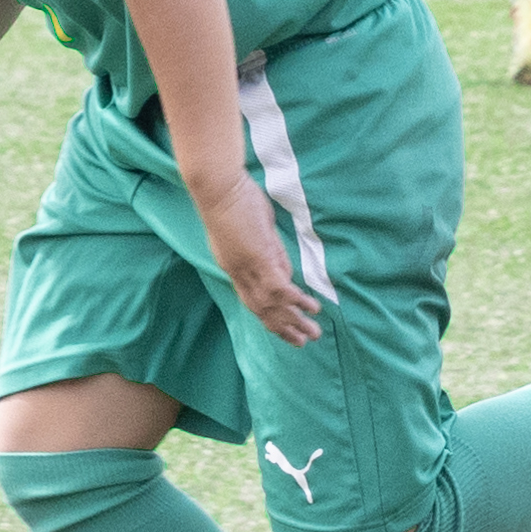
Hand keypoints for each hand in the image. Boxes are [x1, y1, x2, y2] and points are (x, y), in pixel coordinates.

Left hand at [187, 167, 324, 346]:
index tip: (283, 327)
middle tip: (301, 343)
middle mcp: (239, 273)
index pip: (252, 299)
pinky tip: (312, 309)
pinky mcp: (260, 259)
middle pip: (262, 310)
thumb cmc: (232, 199)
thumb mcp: (251, 229)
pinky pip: (281, 288)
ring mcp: (249, 268)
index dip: (268, 316)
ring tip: (313, 335)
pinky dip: (297, 301)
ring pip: (273, 305)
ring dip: (294, 322)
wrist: (217, 188)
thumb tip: (282, 267)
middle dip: (283, 329)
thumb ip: (266, 249)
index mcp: (234, 267)